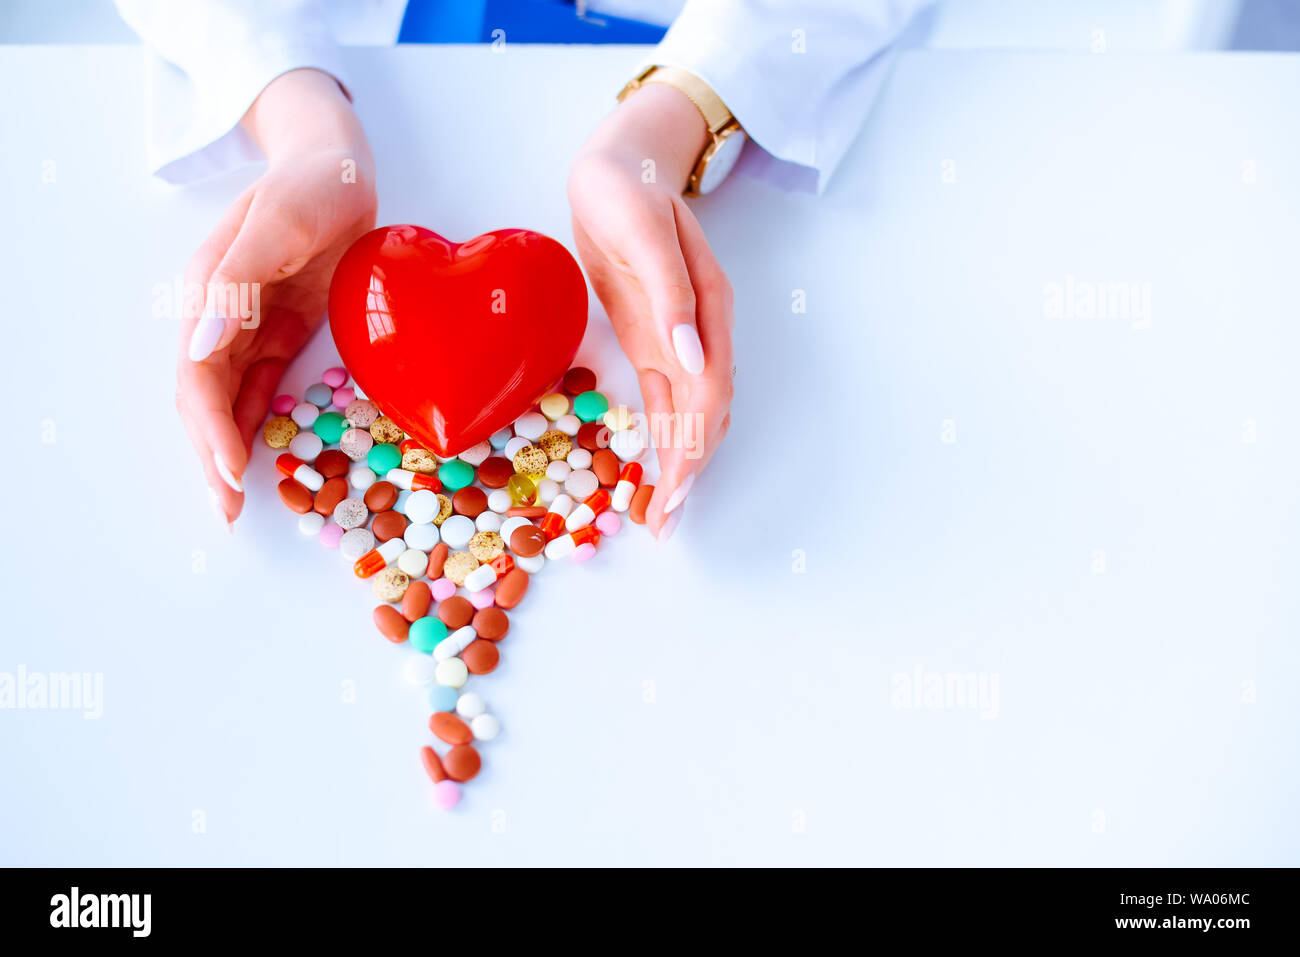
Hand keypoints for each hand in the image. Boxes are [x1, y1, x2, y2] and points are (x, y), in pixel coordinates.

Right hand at [177, 69, 376, 524]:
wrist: (341, 167)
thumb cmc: (309, 185)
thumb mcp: (276, 225)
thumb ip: (236, 285)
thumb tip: (202, 345)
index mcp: (210, 292)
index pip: (198, 376)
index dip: (210, 430)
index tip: (230, 474)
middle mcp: (222, 315)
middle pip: (205, 398)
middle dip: (212, 456)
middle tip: (229, 511)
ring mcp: (250, 324)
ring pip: (229, 399)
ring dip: (229, 448)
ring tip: (235, 502)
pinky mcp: (282, 328)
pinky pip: (261, 384)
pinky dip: (257, 422)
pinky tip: (262, 457)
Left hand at [568, 83, 734, 540]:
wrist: (617, 169)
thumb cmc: (631, 193)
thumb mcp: (649, 236)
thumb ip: (673, 299)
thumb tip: (692, 362)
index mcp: (709, 311)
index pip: (708, 396)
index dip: (694, 449)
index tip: (675, 495)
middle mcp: (700, 334)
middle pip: (703, 417)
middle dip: (688, 474)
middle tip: (666, 526)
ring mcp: (676, 340)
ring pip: (687, 416)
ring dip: (678, 465)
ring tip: (664, 514)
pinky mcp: (652, 340)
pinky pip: (663, 400)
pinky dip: (661, 437)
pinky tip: (656, 468)